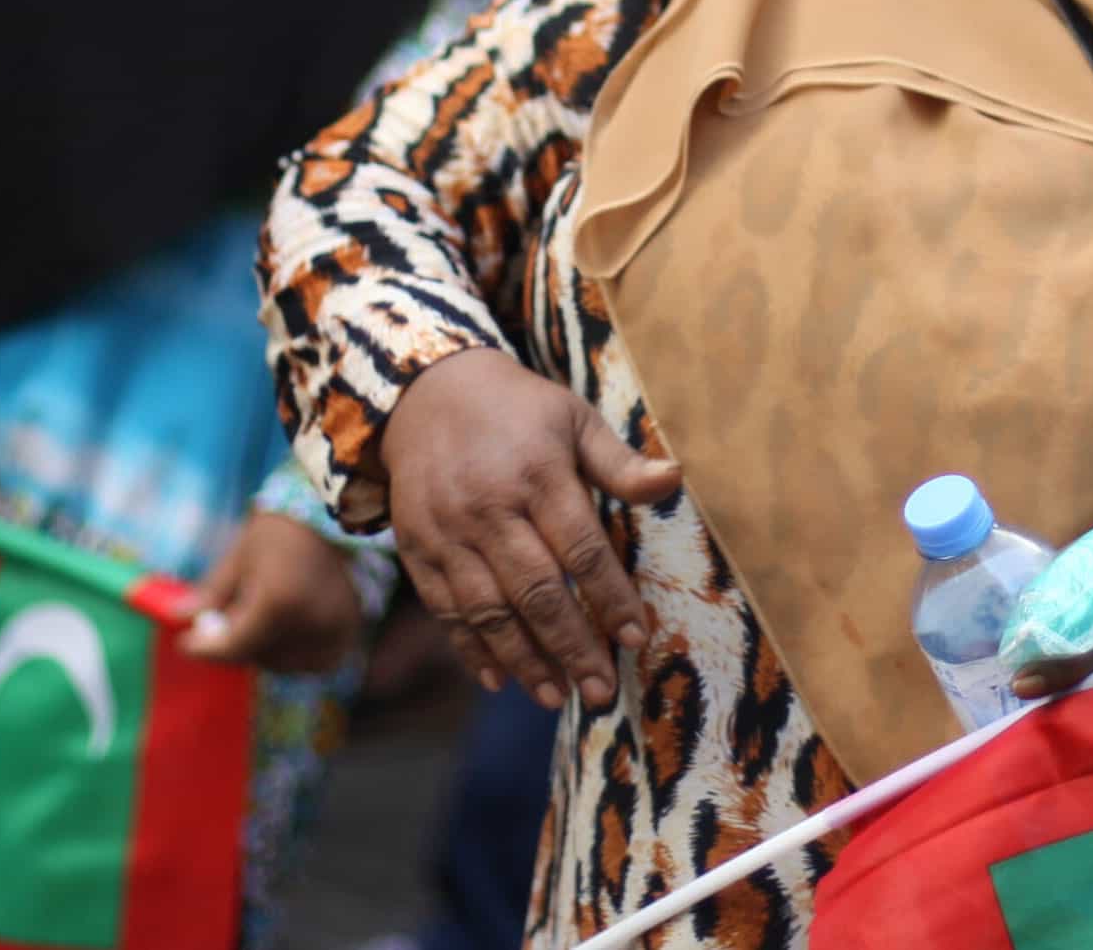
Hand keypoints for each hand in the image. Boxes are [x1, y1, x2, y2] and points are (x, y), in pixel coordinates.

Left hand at [185, 511, 364, 673]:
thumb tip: (176, 617)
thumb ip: (211, 592)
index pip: (231, 646)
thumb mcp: (241, 555)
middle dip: (233, 646)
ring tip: (257, 621)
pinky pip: (313, 661)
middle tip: (221, 626)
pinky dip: (295, 653)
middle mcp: (308, 622)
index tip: (186, 643)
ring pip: (283, 663)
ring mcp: (333, 630)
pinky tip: (285, 631)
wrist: (340, 514)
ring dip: (262, 650)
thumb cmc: (283, 528)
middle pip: (255, 656)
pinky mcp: (348, 632)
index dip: (203, 647)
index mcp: (278, 601)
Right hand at [380, 347, 680, 711]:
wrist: (426, 392)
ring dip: (524, 660)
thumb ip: (619, 462)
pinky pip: (445, 609)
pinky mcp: (416, 549)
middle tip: (601, 691)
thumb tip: (676, 480)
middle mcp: (489, 509)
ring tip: (557, 699)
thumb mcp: (574, 419)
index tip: (637, 637)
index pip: (582, 550)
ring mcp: (447, 533)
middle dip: (572, 647)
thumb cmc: (518, 409)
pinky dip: (470, 649)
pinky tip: (499, 680)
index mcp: (538, 475)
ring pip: (489, 610)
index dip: (610, 597)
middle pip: (536, 591)